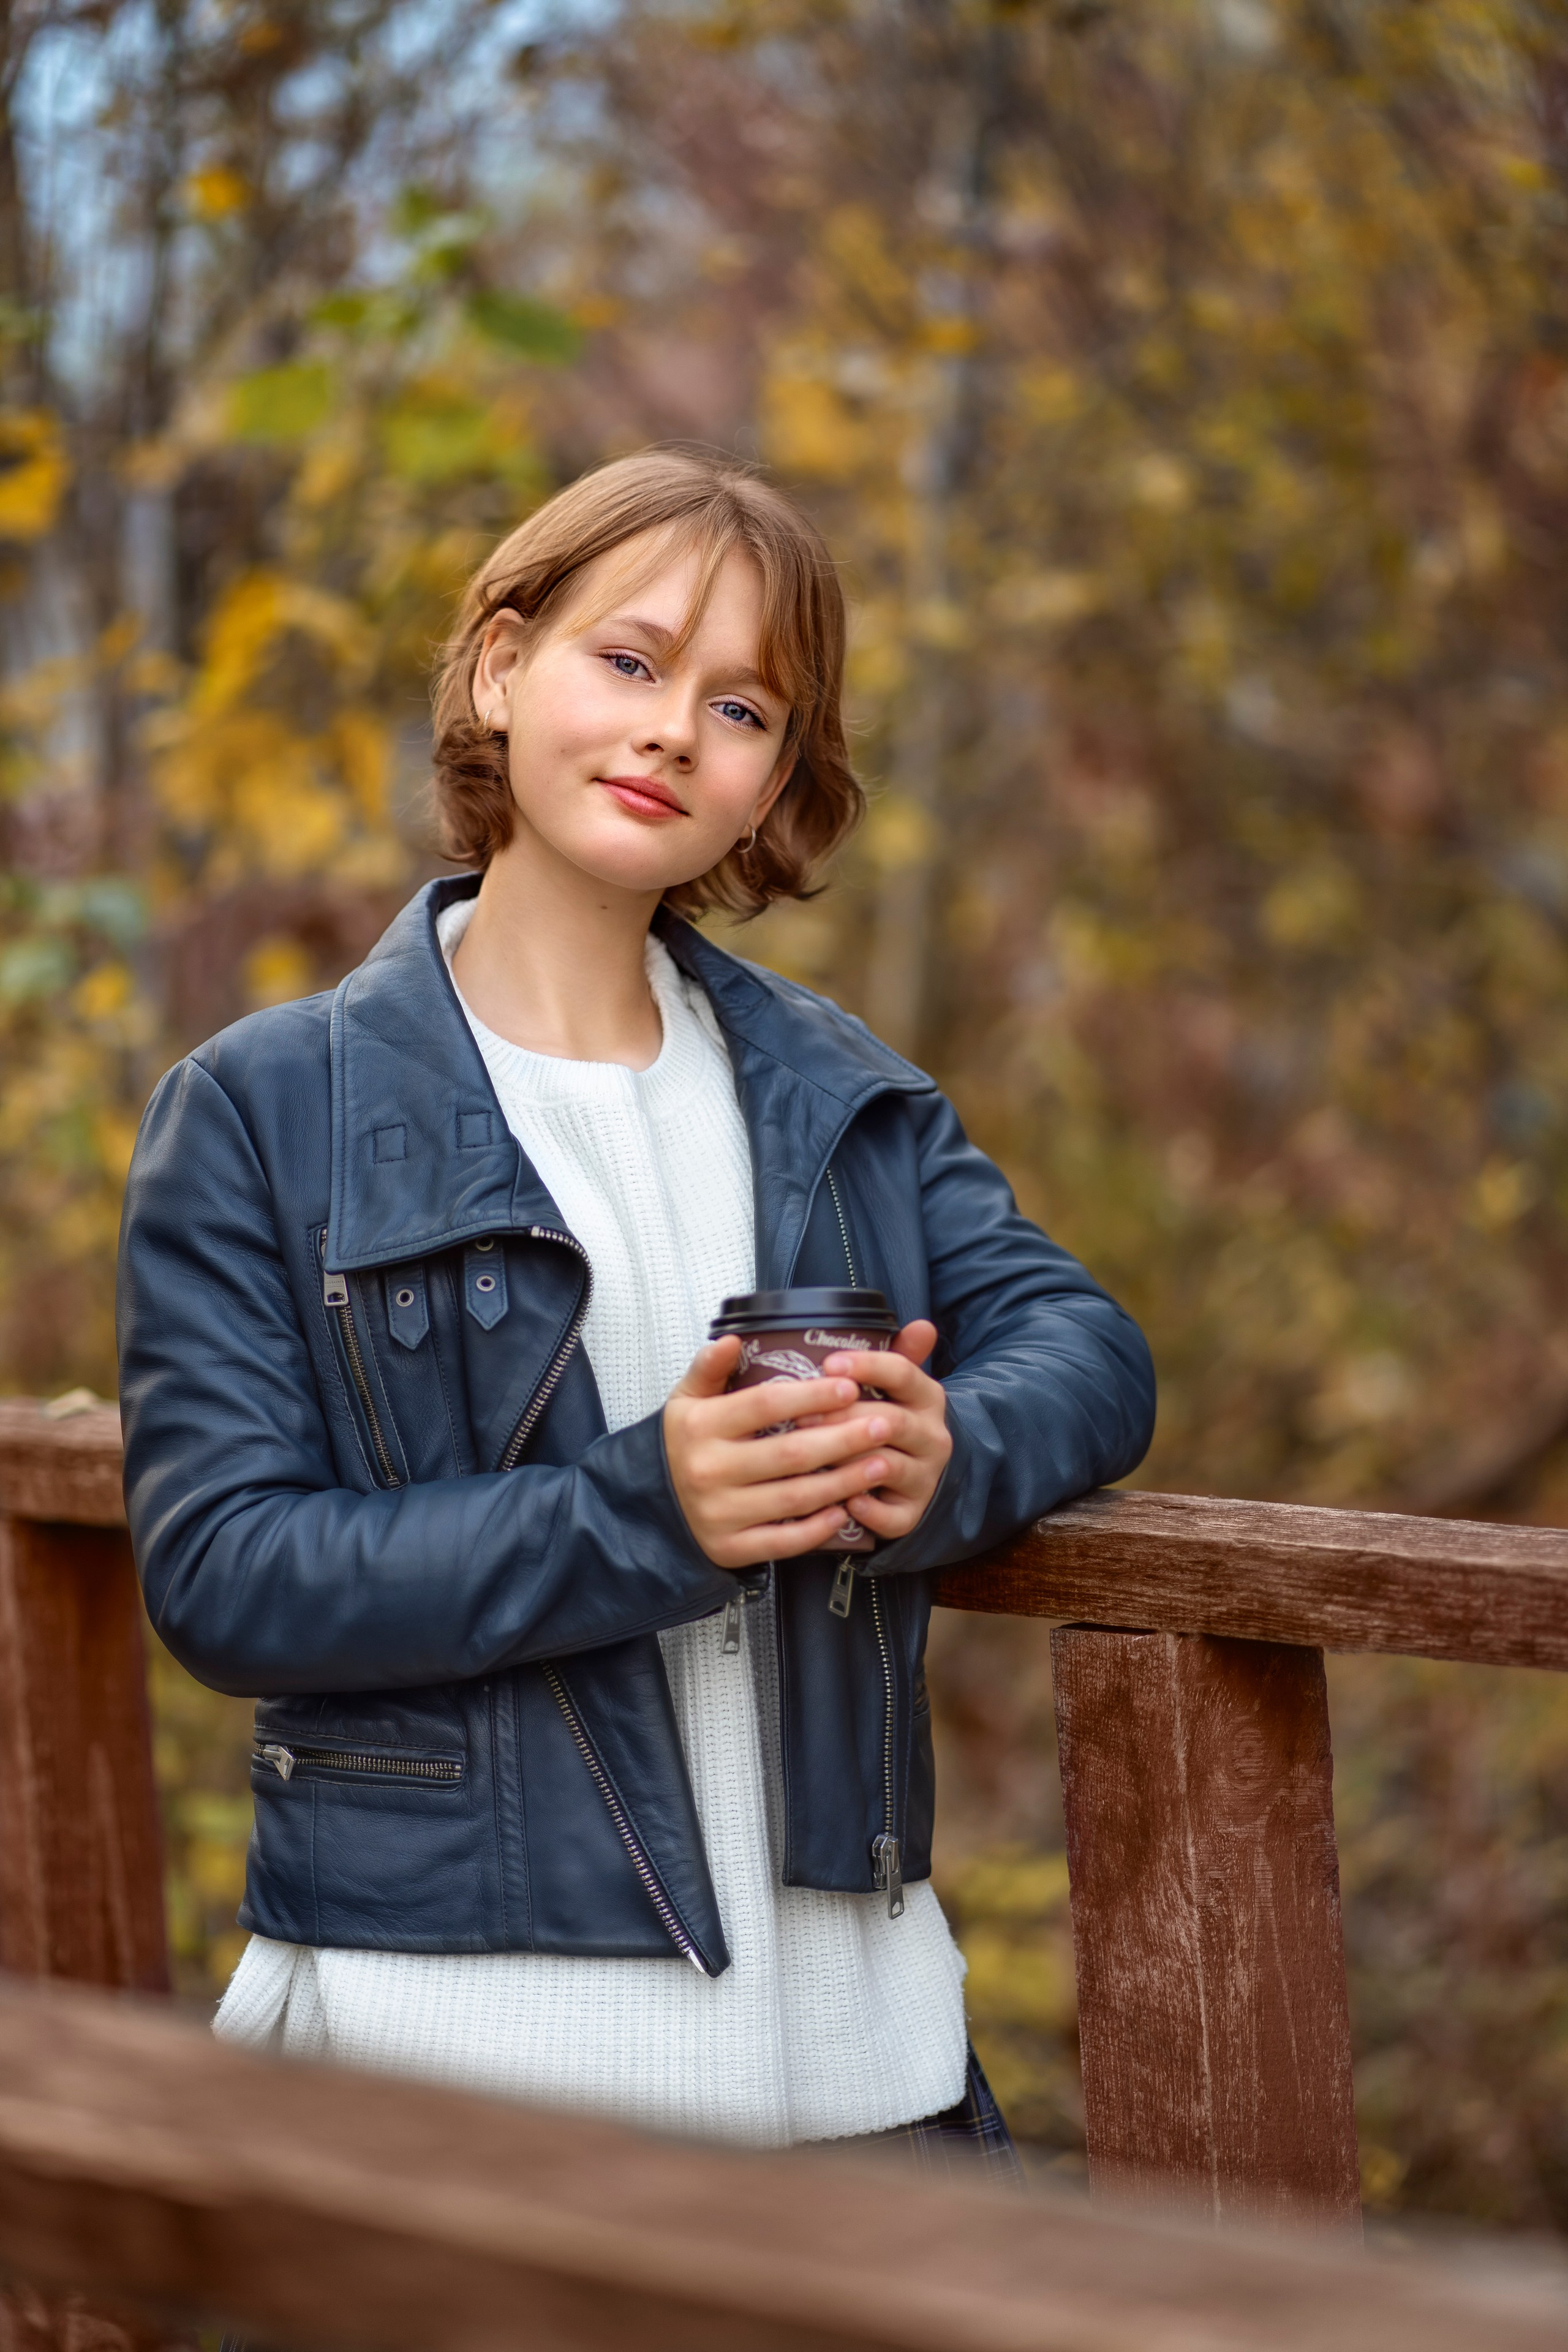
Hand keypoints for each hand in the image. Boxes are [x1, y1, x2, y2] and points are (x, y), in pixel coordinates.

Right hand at [664, 1337, 902, 1569]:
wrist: (652, 1505)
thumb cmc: (684, 1444)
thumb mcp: (686, 1400)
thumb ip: (709, 1368)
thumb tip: (731, 1340)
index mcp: (700, 1426)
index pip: (764, 1405)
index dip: (810, 1396)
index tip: (850, 1387)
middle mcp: (708, 1470)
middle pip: (789, 1453)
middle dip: (843, 1439)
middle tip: (884, 1425)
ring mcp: (719, 1513)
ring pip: (794, 1497)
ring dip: (843, 1481)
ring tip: (880, 1464)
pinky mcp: (730, 1548)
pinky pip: (782, 1540)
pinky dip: (817, 1528)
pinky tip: (844, 1510)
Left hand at [817, 1320, 950, 1543]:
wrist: (921, 1474)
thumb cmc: (892, 1420)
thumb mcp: (897, 1386)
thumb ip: (898, 1355)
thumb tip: (922, 1324)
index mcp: (927, 1398)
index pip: (903, 1373)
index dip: (866, 1366)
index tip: (828, 1363)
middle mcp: (933, 1436)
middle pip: (890, 1421)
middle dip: (843, 1417)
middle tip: (799, 1416)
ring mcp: (925, 1477)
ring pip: (887, 1466)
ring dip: (848, 1461)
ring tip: (810, 1456)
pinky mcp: (912, 1513)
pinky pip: (891, 1516)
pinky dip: (866, 1510)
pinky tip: (841, 1502)